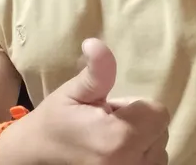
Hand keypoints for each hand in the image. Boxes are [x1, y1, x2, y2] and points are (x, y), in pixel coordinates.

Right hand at [0, 38, 169, 163]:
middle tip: (105, 123)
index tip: (109, 110)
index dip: (134, 106)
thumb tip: (95, 43)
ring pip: (158, 150)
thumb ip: (96, 71)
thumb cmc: (56, 121)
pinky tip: (114, 154)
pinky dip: (138, 157)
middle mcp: (131, 163)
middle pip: (159, 131)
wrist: (35, 157)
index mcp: (119, 138)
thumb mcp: (74, 92)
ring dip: (140, 142)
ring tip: (108, 140)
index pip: (157, 112)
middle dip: (138, 122)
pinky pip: (151, 164)